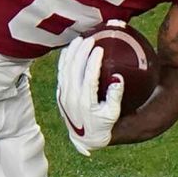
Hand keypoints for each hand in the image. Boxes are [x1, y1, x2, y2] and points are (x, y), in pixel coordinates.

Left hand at [55, 38, 124, 155]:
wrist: (84, 137)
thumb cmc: (103, 124)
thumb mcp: (112, 114)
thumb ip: (115, 97)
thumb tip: (118, 78)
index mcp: (86, 102)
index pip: (88, 78)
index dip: (92, 63)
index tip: (99, 49)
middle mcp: (71, 97)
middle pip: (74, 70)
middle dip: (81, 53)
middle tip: (90, 39)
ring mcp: (63, 95)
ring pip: (65, 70)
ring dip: (72, 53)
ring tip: (79, 39)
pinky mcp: (60, 93)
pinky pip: (61, 73)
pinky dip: (64, 61)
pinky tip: (69, 49)